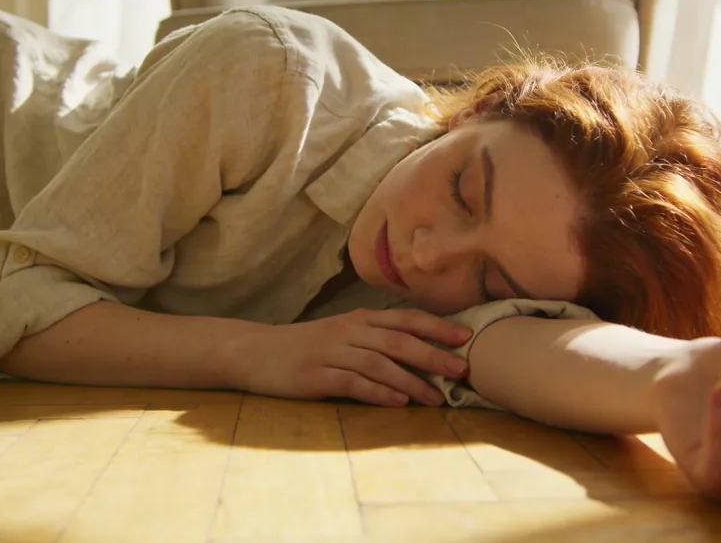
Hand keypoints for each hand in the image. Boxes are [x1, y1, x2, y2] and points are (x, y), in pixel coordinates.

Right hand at [234, 308, 471, 406]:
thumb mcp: (341, 333)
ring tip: (437, 397)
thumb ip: (374, 338)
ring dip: (412, 380)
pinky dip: (378, 392)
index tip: (466, 336)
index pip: (404, 319)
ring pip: (379, 363)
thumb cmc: (304, 345)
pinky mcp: (316, 376)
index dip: (436, 327)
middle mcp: (347, 332)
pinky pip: (352, 383)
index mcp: (357, 319)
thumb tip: (419, 350)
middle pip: (398, 341)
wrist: (253, 351)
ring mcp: (331, 353)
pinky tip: (397, 402)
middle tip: (463, 369)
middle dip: (434, 354)